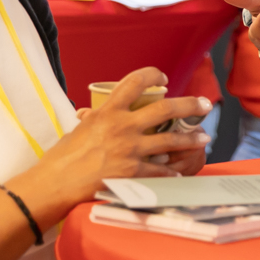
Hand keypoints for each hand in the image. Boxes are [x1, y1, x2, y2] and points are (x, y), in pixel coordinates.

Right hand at [6, 67, 209, 225]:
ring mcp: (130, 149)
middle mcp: (123, 126)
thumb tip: (91, 114)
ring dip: (190, 138)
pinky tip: (179, 172)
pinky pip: (160, 171)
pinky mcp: (132, 172)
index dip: (153, 75)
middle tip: (204, 104)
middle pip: (165, 108)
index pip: (134, 81)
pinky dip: (171, 172)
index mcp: (108, 111)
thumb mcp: (77, 129)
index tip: (163, 78)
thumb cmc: (60, 158)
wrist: (55, 184)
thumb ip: (92, 120)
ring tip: (203, 137)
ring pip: (170, 139)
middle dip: (189, 105)